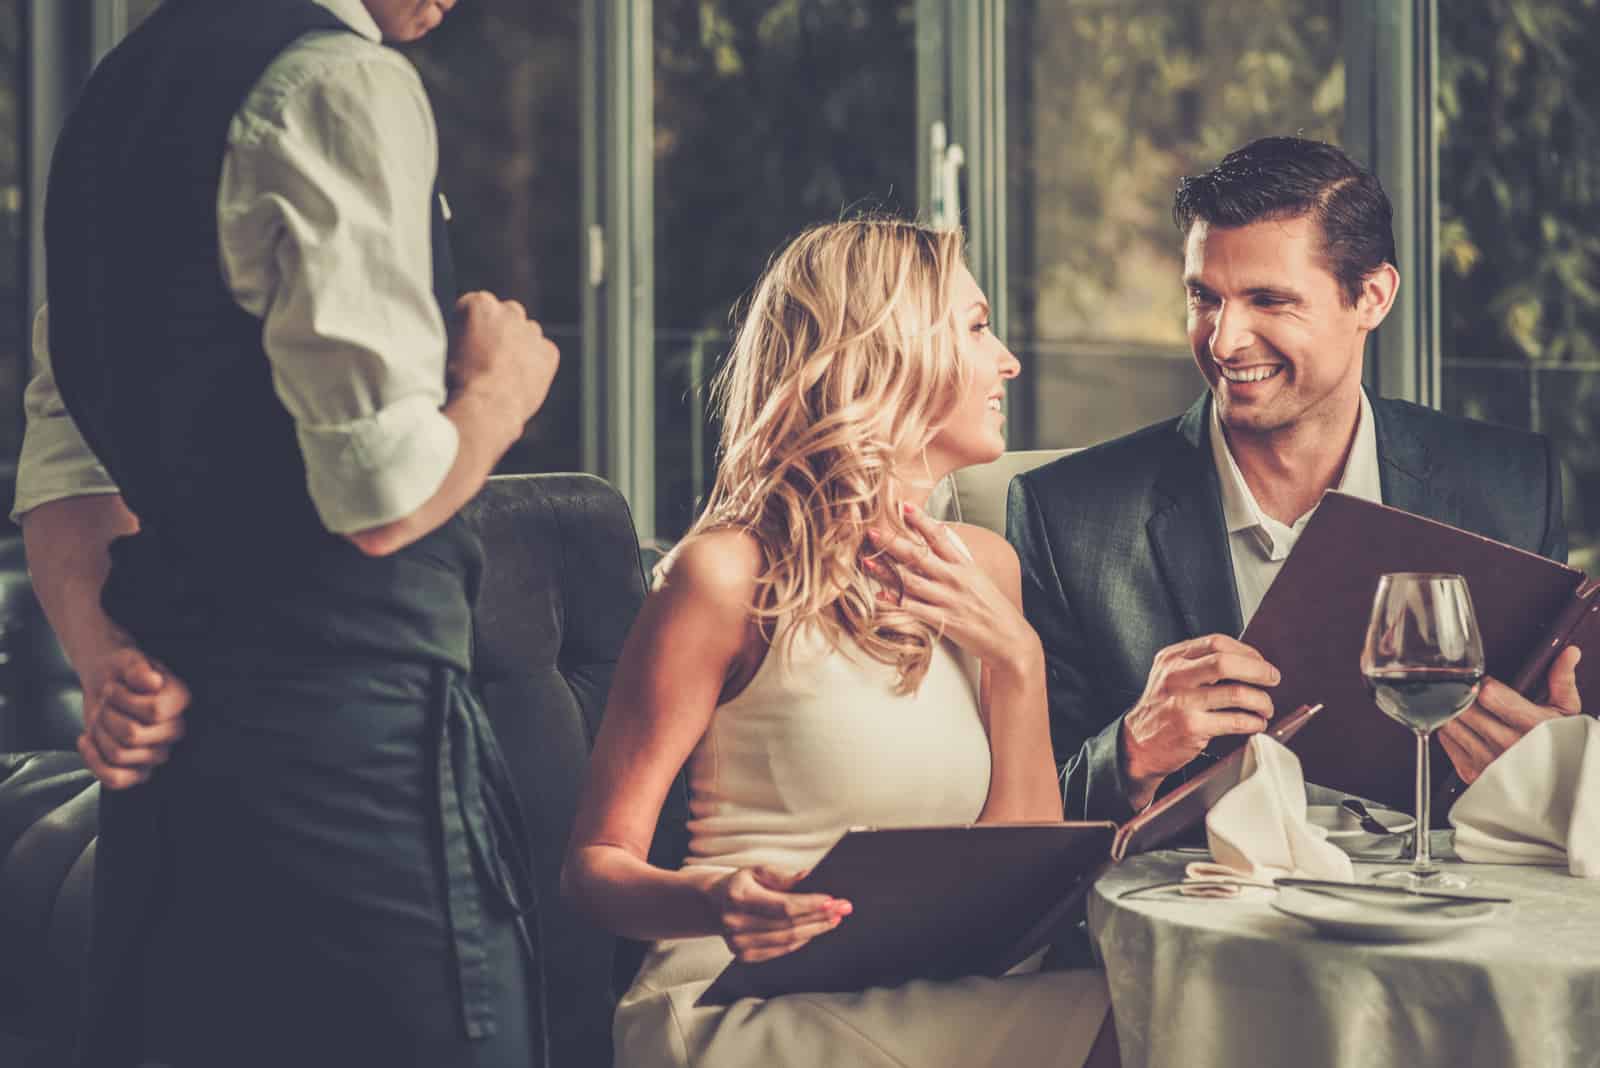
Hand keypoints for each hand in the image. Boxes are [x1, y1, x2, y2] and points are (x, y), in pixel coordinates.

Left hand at [77, 645, 190, 789]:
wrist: (109, 684)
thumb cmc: (121, 673)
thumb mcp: (128, 660)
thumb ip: (138, 669)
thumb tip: (151, 681)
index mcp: (180, 700)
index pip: (154, 712)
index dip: (123, 700)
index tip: (112, 689)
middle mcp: (175, 729)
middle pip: (132, 735)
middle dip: (106, 716)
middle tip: (105, 703)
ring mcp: (157, 753)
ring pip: (118, 754)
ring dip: (98, 733)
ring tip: (100, 718)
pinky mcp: (138, 770)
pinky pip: (116, 780)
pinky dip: (93, 762)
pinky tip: (86, 741)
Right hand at [448, 291, 560, 425]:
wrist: (486, 408)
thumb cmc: (460, 382)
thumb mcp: (447, 349)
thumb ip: (462, 332)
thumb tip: (468, 337)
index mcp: (479, 303)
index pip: (475, 307)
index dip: (470, 328)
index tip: (468, 344)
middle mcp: (509, 310)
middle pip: (505, 314)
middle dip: (498, 330)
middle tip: (488, 357)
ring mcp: (532, 330)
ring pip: (526, 332)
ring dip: (518, 345)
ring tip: (504, 372)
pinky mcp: (548, 351)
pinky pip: (543, 353)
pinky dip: (536, 363)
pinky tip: (520, 380)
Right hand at [703, 866, 850, 962]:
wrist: (713, 904)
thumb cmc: (741, 884)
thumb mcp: (757, 870)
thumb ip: (781, 875)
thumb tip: (808, 877)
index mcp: (738, 896)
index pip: (783, 905)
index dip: (810, 905)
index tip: (833, 901)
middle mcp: (736, 922)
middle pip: (788, 925)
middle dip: (820, 917)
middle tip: (843, 908)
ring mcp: (738, 943)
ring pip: (787, 939)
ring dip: (815, 930)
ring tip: (833, 919)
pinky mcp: (744, 956)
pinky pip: (780, 950)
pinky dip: (800, 941)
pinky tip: (814, 930)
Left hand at [863, 504, 1040, 678]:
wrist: (1010, 639)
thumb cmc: (994, 609)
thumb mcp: (979, 577)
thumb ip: (958, 559)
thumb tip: (943, 536)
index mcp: (964, 565)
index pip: (939, 537)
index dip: (920, 520)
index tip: (904, 506)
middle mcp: (955, 579)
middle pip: (918, 556)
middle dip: (893, 542)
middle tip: (872, 531)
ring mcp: (948, 600)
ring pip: (910, 581)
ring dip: (886, 571)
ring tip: (867, 561)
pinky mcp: (943, 621)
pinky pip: (914, 609)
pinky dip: (895, 602)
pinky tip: (880, 596)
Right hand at [1120, 634, 1279, 807]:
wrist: (1137, 745)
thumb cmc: (1160, 711)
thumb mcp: (1168, 676)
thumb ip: (1197, 664)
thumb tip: (1246, 662)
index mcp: (1172, 659)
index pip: (1217, 643)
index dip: (1246, 651)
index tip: (1260, 662)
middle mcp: (1175, 677)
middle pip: (1227, 662)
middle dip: (1259, 670)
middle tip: (1272, 679)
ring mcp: (1183, 702)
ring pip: (1236, 693)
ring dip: (1261, 700)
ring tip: (1265, 707)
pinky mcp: (1192, 727)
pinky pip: (1235, 721)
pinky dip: (1253, 722)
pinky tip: (1256, 724)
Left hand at [1439, 645, 1581, 784]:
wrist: (1559, 791)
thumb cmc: (1562, 747)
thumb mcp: (1567, 712)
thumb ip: (1562, 680)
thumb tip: (1569, 652)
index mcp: (1531, 726)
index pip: (1488, 694)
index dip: (1484, 684)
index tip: (1487, 685)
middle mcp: (1506, 745)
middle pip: (1464, 706)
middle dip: (1467, 697)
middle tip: (1476, 698)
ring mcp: (1486, 761)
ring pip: (1450, 722)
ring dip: (1455, 712)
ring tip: (1471, 712)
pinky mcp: (1471, 773)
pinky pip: (1446, 741)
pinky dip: (1451, 730)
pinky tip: (1466, 728)